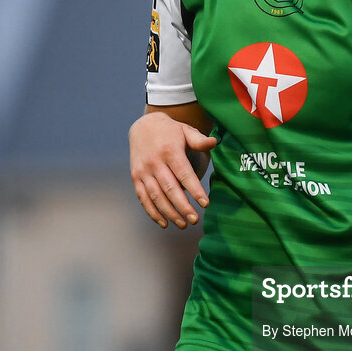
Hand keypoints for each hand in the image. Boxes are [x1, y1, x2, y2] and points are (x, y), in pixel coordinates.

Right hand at [129, 112, 217, 229]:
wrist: (143, 126)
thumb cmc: (171, 131)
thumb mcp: (185, 130)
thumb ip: (199, 140)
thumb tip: (215, 142)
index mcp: (170, 150)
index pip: (184, 174)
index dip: (195, 190)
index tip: (205, 203)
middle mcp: (155, 162)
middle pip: (170, 188)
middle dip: (183, 207)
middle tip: (195, 219)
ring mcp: (143, 171)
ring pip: (156, 196)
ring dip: (169, 213)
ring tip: (183, 224)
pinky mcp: (136, 177)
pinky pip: (143, 198)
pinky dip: (152, 212)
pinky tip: (164, 223)